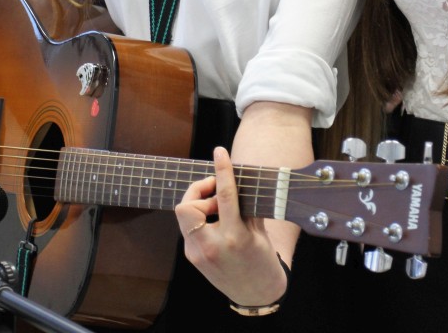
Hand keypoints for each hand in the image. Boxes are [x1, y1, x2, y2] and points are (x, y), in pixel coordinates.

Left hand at [175, 147, 288, 307]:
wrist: (256, 295)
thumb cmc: (263, 262)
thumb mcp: (259, 232)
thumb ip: (246, 206)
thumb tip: (236, 180)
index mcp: (235, 238)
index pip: (225, 196)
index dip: (222, 170)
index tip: (220, 152)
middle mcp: (212, 246)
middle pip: (188, 205)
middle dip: (200, 191)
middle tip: (218, 192)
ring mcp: (197, 254)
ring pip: (185, 215)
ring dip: (200, 204)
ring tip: (220, 209)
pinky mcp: (192, 257)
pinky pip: (188, 227)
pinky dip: (200, 217)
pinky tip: (216, 222)